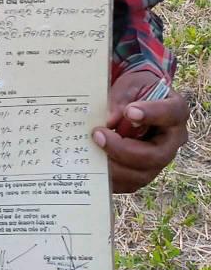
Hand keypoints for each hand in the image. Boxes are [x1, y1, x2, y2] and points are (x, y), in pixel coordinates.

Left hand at [92, 70, 188, 192]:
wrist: (135, 101)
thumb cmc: (135, 91)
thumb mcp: (129, 86)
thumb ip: (121, 100)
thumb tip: (109, 122)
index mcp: (176, 111)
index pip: (170, 114)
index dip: (152, 115)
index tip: (129, 112)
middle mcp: (173, 140)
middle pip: (156, 155)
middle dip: (123, 148)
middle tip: (97, 134)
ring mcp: (160, 160)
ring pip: (142, 174)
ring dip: (114, 165)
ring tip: (92, 148)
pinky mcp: (144, 173)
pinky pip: (129, 183)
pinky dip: (110, 177)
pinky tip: (94, 162)